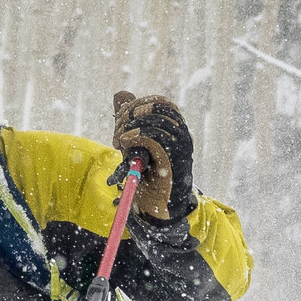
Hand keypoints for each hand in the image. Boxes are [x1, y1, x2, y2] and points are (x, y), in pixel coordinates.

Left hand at [111, 91, 195, 220]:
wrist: (160, 206)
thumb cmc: (150, 177)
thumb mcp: (135, 142)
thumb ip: (129, 118)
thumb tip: (121, 93)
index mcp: (176, 129)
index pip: (160, 102)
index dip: (138, 104)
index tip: (121, 118)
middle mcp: (182, 135)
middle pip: (158, 107)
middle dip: (132, 113)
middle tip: (118, 130)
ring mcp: (180, 147)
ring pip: (156, 120)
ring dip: (131, 126)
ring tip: (119, 140)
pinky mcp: (172, 161)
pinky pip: (154, 138)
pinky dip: (135, 137)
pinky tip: (124, 143)